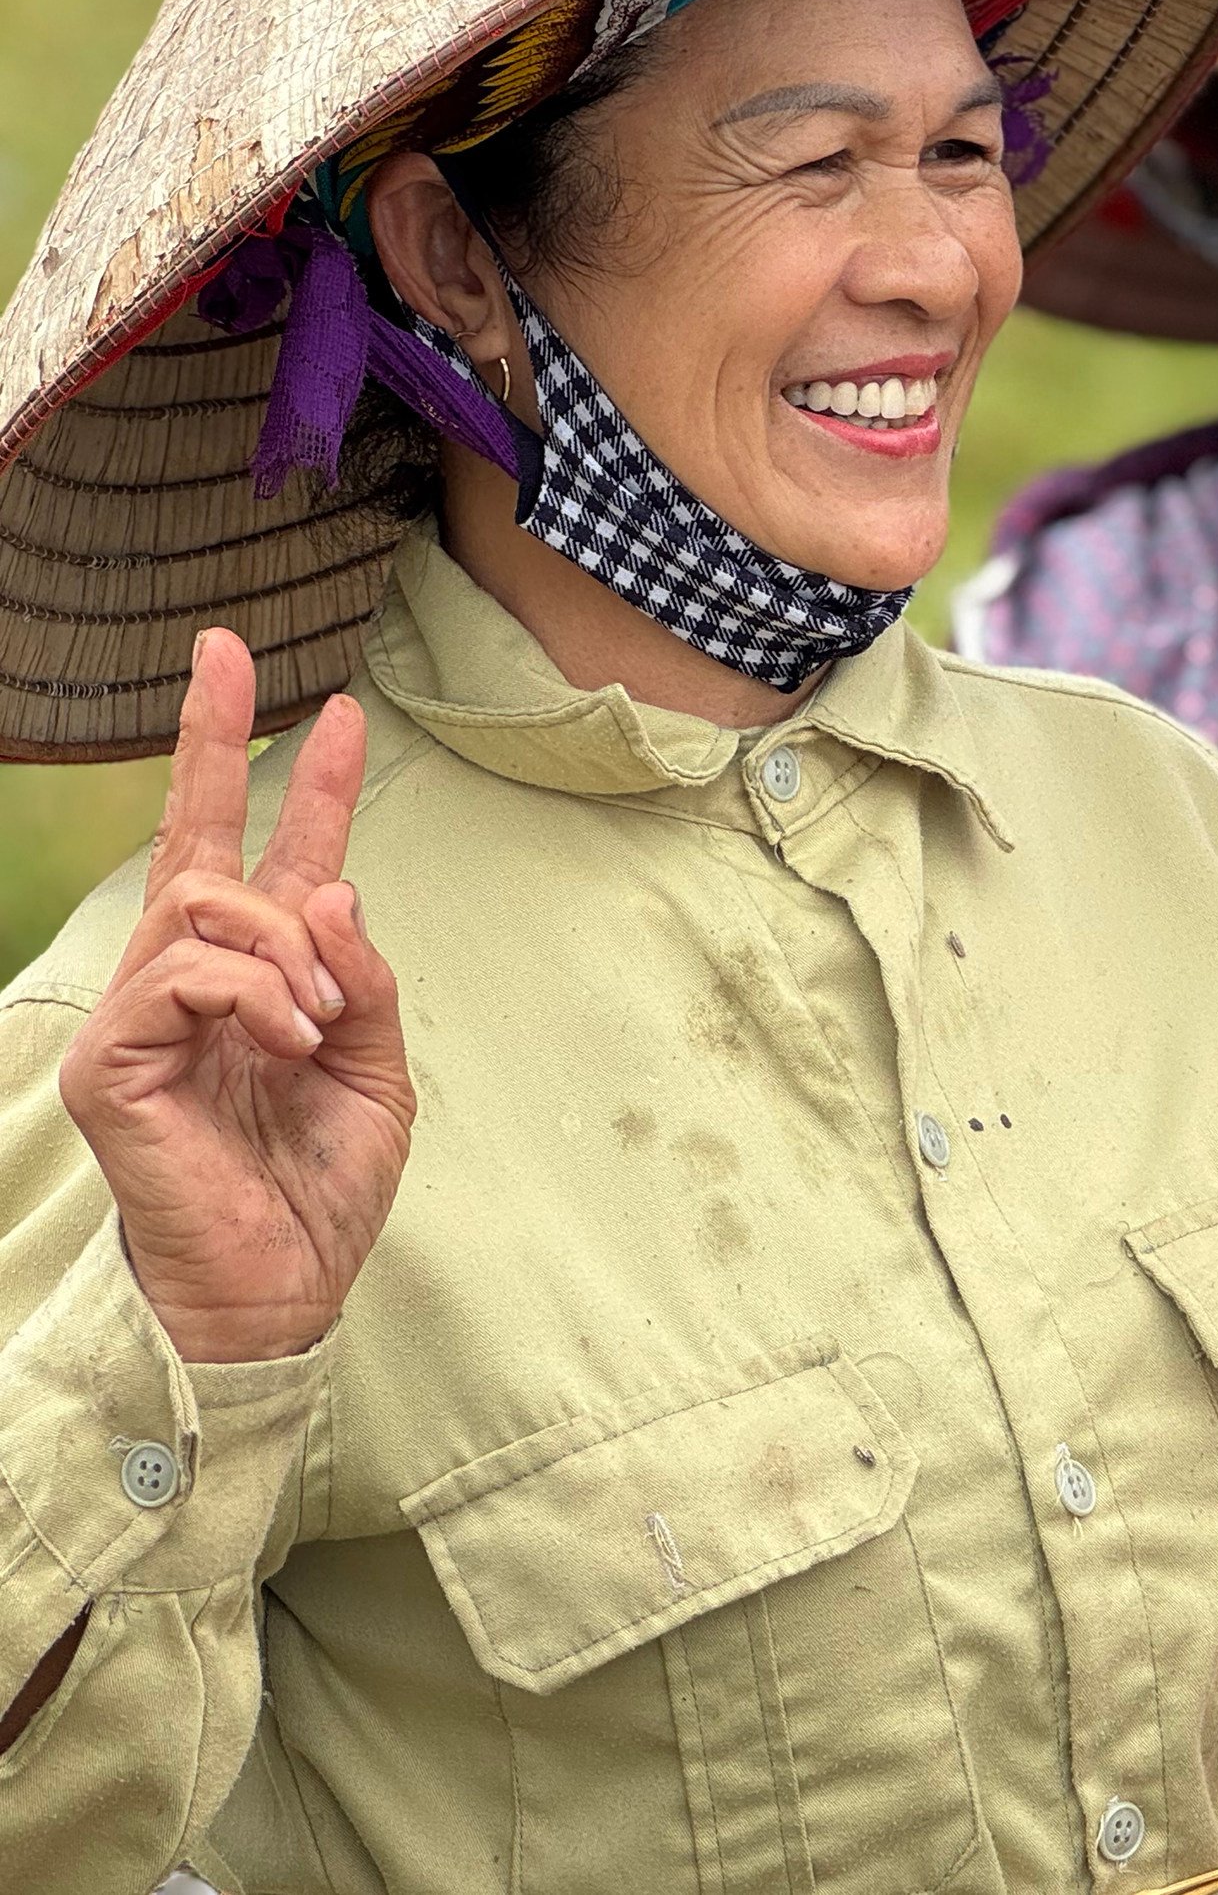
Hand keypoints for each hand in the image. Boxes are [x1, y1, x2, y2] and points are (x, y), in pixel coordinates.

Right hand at [57, 631, 414, 1362]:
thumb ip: (363, 977)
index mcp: (261, 981)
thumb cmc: (321, 1189)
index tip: (335, 708)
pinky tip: (290, 1040)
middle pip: (192, 839)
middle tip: (232, 655)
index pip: (274, 860)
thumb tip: (329, 886)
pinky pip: (187, 974)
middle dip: (213, 738)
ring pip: (206, 903)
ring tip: (321, 1020)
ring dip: (287, 945)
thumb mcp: (378, 1067)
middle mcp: (190, 984)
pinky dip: (258, 994)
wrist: (284, 1288)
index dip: (301, 782)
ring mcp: (141, 1016)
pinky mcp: (113, 1058)